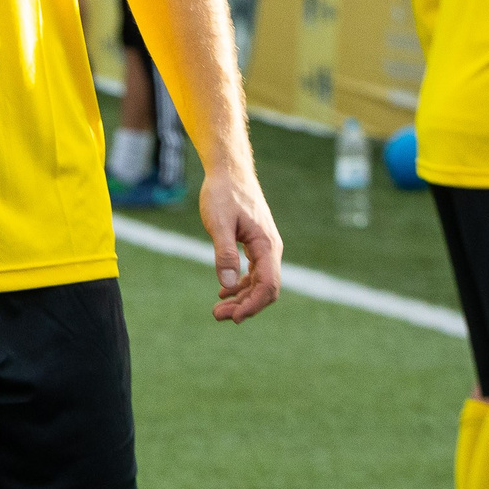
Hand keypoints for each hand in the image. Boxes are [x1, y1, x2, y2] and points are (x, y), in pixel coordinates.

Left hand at [197, 164, 281, 322]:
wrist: (229, 171)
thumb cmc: (224, 193)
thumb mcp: (219, 223)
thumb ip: (224, 252)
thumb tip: (226, 284)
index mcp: (267, 245)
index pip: (268, 285)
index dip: (253, 305)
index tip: (234, 317)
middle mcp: (271, 249)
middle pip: (265, 289)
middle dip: (245, 306)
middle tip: (217, 315)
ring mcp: (264, 247)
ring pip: (259, 282)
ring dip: (241, 298)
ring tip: (218, 309)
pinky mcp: (255, 244)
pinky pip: (253, 272)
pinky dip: (240, 284)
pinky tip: (225, 291)